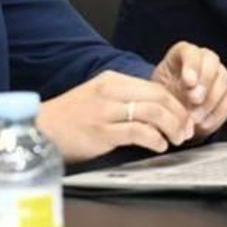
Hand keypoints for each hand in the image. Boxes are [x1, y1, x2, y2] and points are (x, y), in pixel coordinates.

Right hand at [37, 69, 196, 162]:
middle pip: (158, 98)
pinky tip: (159, 146)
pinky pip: (138, 132)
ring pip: (152, 113)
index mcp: (111, 80)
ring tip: (176, 139)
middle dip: (179, 115)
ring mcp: (105, 111)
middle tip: (187, 130)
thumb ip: (124, 100)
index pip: (155, 87)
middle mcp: (110, 92)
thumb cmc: (70, 118)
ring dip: (171, 128)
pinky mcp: (101, 132)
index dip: (175, 104)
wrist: (39, 130)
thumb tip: (157, 112)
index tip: (185, 118)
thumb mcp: (98, 98)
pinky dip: (155, 139)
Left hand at [153, 42, 226, 139]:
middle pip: (212, 62)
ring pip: (223, 80)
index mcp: (183, 53)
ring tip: (195, 118)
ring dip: (210, 101)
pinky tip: (204, 124)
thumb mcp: (156, 92)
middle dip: (204, 82)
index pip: (191, 51)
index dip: (192, 65)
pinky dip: (218, 113)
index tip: (188, 82)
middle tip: (194, 100)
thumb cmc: (164, 98)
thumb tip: (169, 102)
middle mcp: (204, 59)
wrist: (173, 113)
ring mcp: (219, 74)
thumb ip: (162, 91)